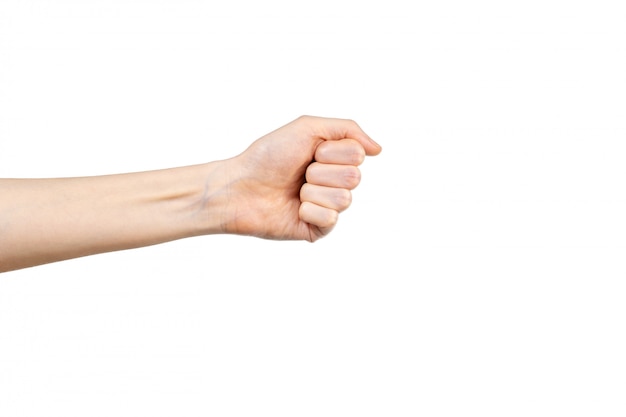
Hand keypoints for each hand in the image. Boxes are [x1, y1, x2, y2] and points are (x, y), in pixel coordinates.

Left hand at [222, 115, 381, 240]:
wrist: (240, 186)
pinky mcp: (317, 229)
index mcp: (334, 159)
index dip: (331, 152)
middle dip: (321, 171)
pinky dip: (308, 210)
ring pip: (344, 199)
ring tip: (294, 191)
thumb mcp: (307, 128)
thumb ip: (347, 129)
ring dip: (313, 191)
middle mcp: (334, 183)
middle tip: (300, 173)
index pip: (357, 154)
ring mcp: (327, 207)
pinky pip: (330, 219)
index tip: (310, 152)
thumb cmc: (268, 156)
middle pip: (354, 177)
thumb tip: (378, 149)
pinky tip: (294, 209)